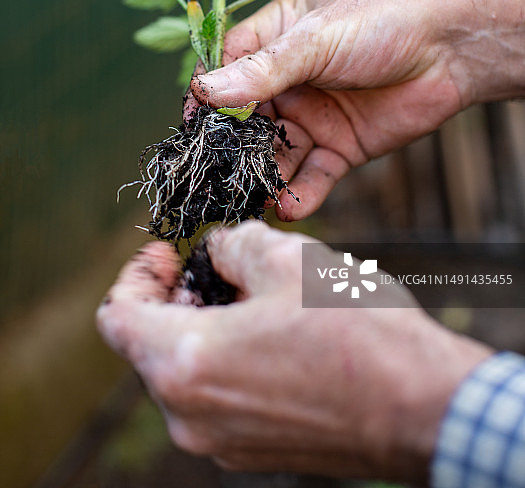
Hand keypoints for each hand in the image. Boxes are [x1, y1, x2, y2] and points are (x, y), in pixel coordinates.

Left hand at [97, 222, 489, 481]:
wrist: (419, 405)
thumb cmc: (352, 330)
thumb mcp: (286, 257)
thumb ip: (233, 244)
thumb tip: (218, 250)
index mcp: (184, 362)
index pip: (117, 316)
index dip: (137, 274)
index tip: (170, 252)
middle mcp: (189, 414)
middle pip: (149, 344)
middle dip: (177, 295)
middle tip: (219, 265)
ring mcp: (219, 441)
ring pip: (183, 370)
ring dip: (203, 324)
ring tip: (254, 294)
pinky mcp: (250, 451)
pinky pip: (214, 398)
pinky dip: (225, 358)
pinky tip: (272, 331)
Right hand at [191, 0, 524, 219]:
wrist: (453, 47)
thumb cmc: (384, 20)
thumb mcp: (317, 39)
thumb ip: (263, 70)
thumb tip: (204, 89)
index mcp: (277, 37)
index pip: (228, 67)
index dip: (209, 94)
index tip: (193, 121)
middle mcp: (289, 79)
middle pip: (246, 118)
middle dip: (230, 146)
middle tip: (214, 174)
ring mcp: (314, 115)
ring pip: (276, 152)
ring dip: (262, 177)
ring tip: (247, 199)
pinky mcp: (341, 146)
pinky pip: (312, 175)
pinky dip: (300, 194)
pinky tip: (288, 208)